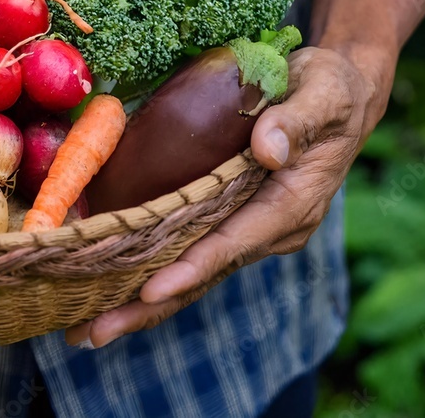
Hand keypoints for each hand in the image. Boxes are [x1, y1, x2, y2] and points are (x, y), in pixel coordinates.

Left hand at [65, 44, 392, 347]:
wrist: (338, 98)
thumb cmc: (330, 92)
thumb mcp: (324, 94)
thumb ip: (296, 120)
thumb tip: (267, 149)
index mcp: (291, 205)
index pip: (233, 242)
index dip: (191, 267)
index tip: (149, 289)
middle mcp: (269, 228)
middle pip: (202, 274)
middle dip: (148, 305)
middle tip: (91, 332)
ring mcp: (249, 227)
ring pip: (191, 272)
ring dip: (140, 301)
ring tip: (86, 328)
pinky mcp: (231, 217)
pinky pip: (189, 251)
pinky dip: (150, 270)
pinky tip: (108, 285)